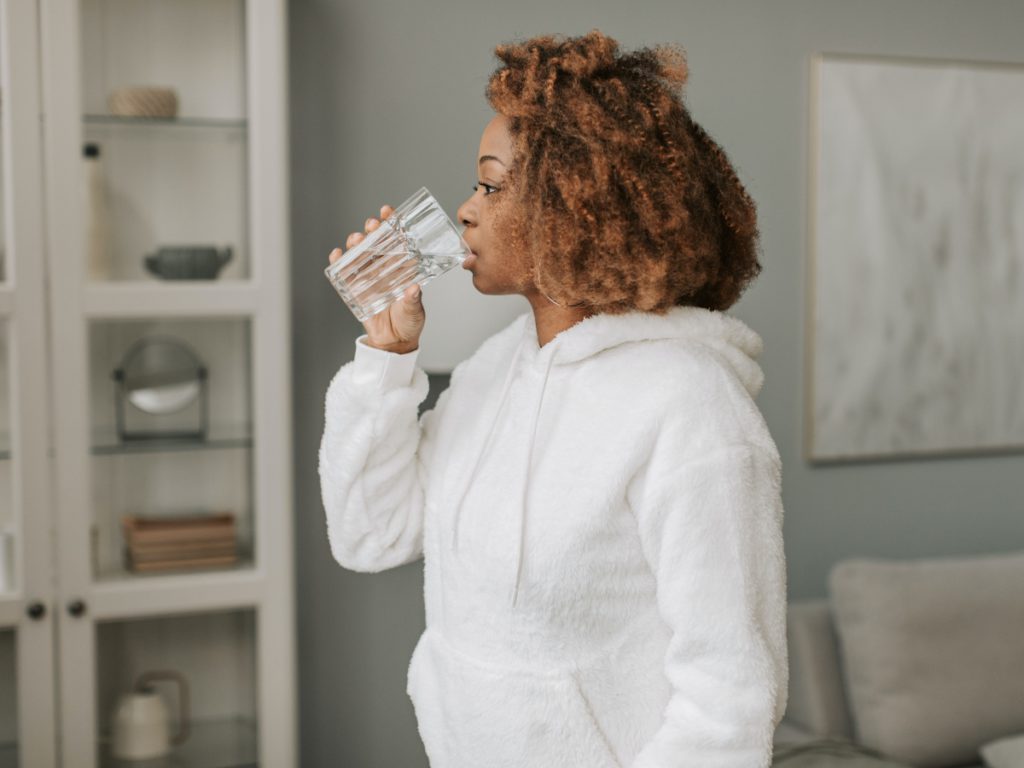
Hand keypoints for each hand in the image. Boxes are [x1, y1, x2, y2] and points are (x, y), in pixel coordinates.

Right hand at [329, 205, 424, 353]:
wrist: (394, 343)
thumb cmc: (409, 322)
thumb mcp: (414, 310)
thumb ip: (413, 300)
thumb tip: (414, 289)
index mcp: (401, 267)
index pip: (395, 240)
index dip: (391, 223)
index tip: (387, 211)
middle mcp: (383, 268)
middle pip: (375, 242)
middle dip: (372, 230)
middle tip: (372, 225)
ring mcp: (367, 277)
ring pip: (358, 254)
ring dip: (356, 244)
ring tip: (356, 240)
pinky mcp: (354, 289)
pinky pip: (343, 273)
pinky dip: (338, 262)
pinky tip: (337, 254)